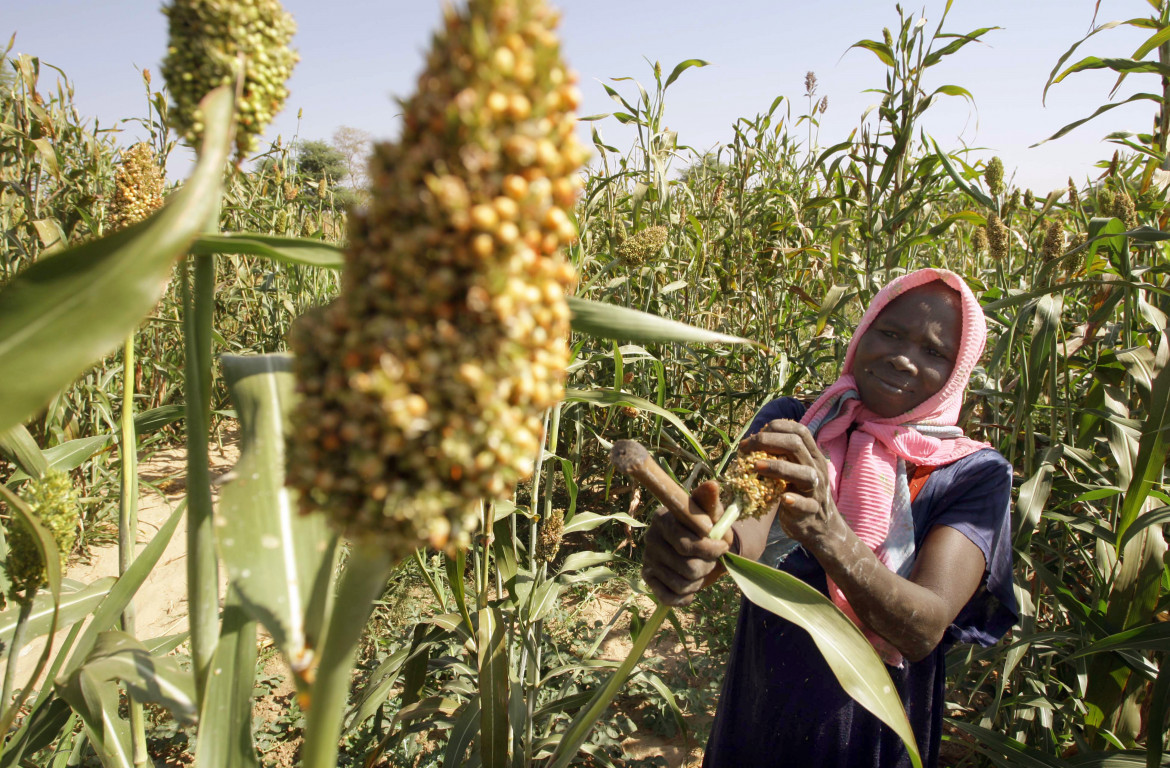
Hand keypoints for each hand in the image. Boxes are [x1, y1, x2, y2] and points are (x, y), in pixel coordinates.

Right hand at [640, 481, 729, 605]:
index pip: (686, 545)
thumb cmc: (709, 527)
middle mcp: (650, 538)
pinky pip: (669, 598)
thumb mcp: (712, 513)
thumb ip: (710, 502)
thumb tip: (712, 485)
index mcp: (663, 519)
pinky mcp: (648, 578)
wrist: (706, 548)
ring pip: (682, 584)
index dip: (710, 549)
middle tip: (712, 559)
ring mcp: (648, 560)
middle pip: (687, 567)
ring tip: (703, 569)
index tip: (723, 545)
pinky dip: (685, 597)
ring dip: (700, 581)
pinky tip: (691, 588)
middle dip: (708, 566)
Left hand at [737, 419, 835, 543]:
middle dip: (768, 441)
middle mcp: (816, 469)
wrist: (821, 527)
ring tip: (756, 466)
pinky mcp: (811, 512)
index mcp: (812, 455)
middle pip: (797, 445)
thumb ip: (781, 456)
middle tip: (745, 448)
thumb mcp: (794, 470)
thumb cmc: (800, 493)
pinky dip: (794, 501)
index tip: (755, 434)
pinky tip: (782, 498)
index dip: (776, 427)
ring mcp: (816, 491)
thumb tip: (751, 443)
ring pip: (805, 473)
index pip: (799, 431)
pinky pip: (805, 505)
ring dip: (779, 467)